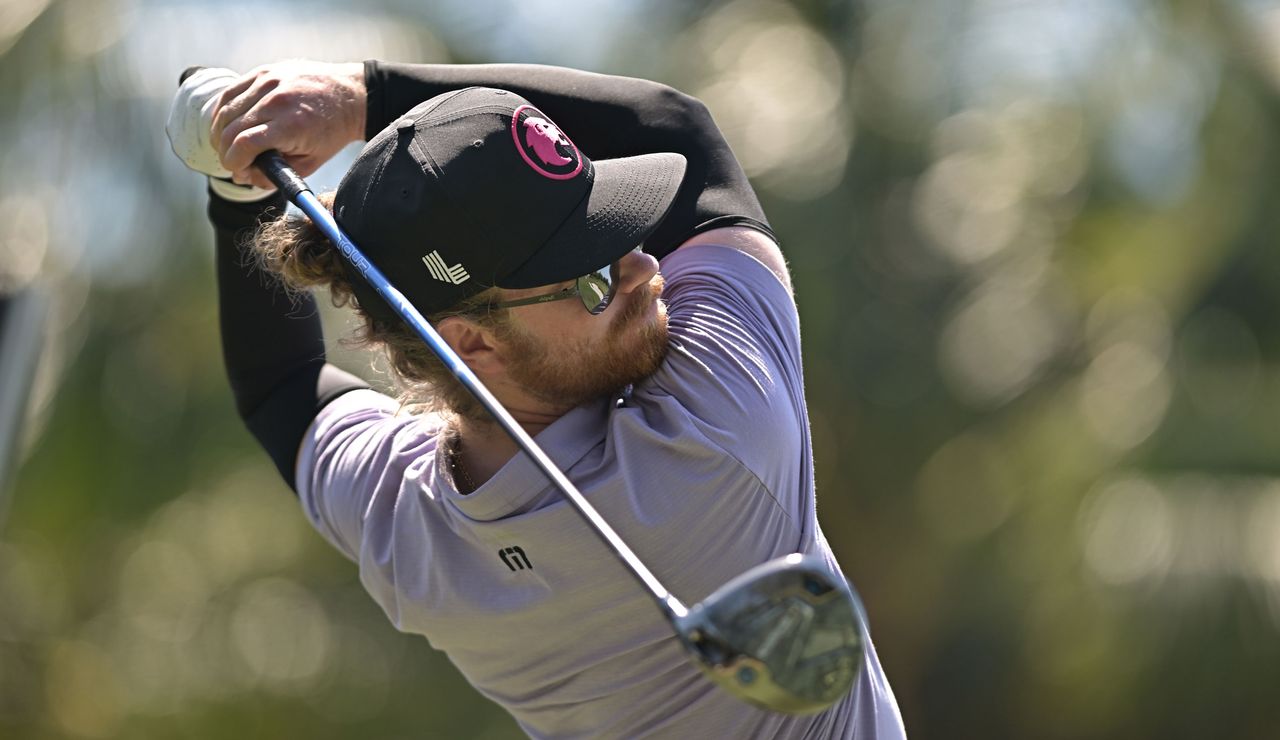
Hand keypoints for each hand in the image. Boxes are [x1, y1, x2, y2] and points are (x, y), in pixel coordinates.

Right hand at [211, 60, 366, 189]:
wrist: (350, 95)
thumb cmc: (331, 132)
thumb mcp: (311, 162)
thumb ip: (276, 174)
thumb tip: (243, 176)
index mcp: (291, 124)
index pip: (244, 144)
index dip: (233, 163)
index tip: (236, 171)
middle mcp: (276, 99)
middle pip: (230, 130)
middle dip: (225, 152)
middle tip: (233, 162)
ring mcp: (267, 81)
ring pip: (225, 110)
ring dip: (219, 133)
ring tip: (228, 146)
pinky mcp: (263, 71)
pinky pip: (230, 93)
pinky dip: (223, 112)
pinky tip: (227, 125)